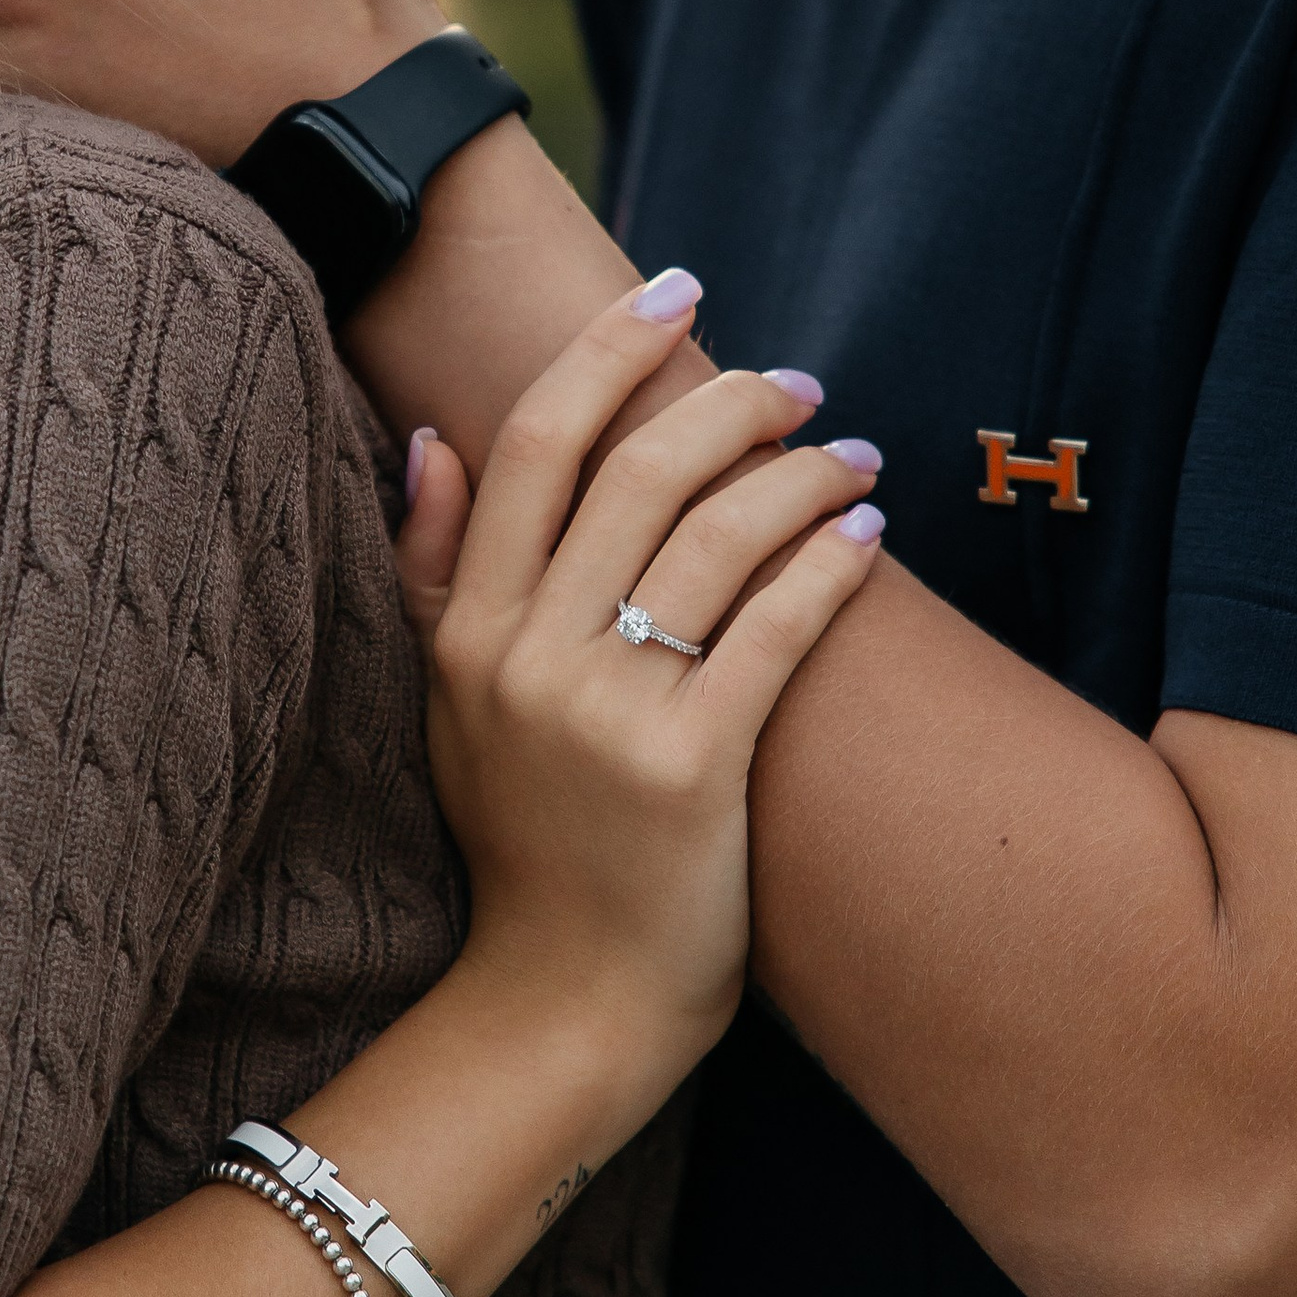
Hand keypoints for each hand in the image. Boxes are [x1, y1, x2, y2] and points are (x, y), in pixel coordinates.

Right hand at [405, 283, 885, 1085]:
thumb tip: (432, 436)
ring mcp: (606, 716)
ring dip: (800, 475)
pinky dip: (827, 568)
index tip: (676, 290)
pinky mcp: (691, 771)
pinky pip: (773, 631)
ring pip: (716, 538)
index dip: (609, 350)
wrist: (561, 1006)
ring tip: (851, 456)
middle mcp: (527, 659)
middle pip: (637, 471)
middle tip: (796, 381)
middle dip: (728, 400)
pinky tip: (865, 536)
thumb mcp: (448, 706)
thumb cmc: (526, 848)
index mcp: (468, 630)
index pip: (535, 443)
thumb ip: (430, 572)